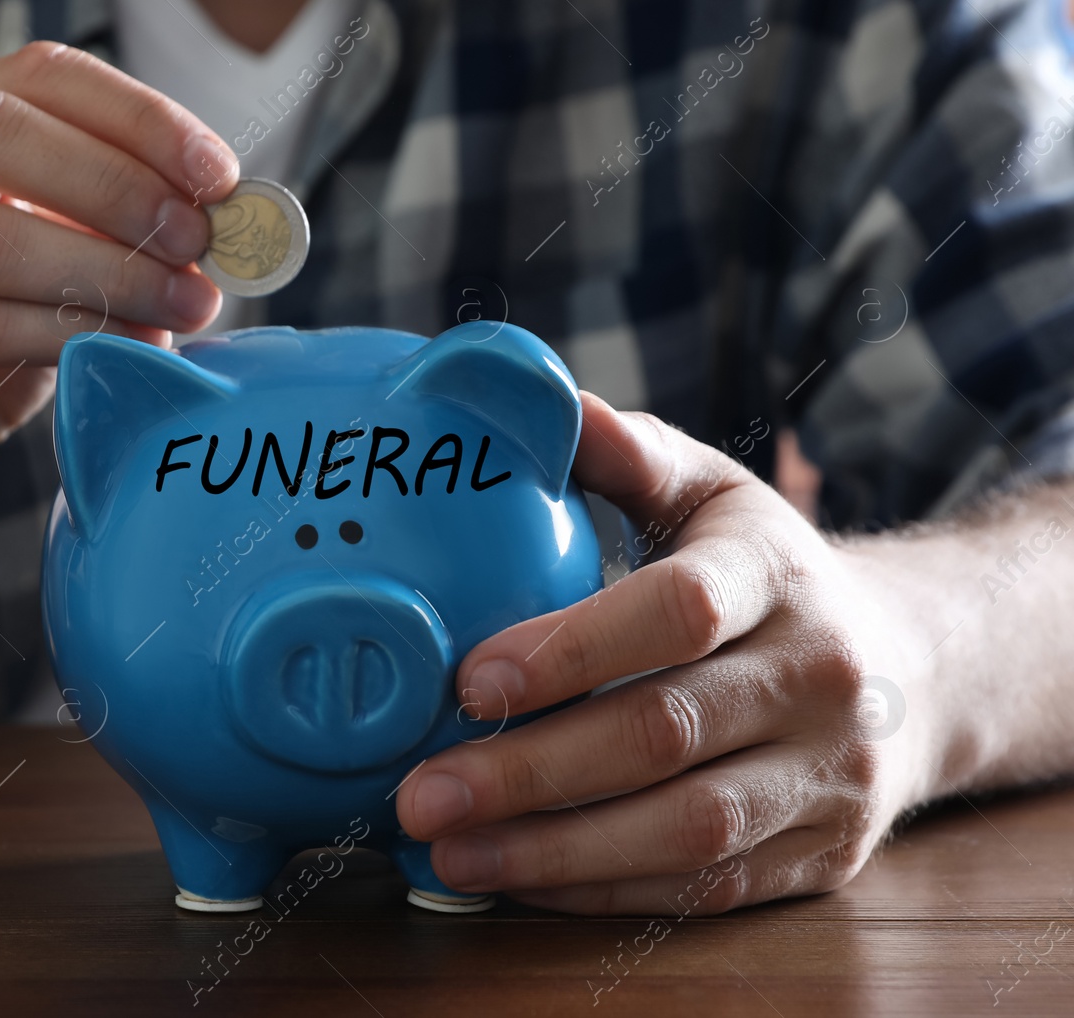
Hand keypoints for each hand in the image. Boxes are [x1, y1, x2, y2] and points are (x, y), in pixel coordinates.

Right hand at [0, 42, 238, 546]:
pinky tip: (132, 348)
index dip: (137, 115)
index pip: (32, 79)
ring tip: (187, 305)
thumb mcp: (38, 270)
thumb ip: (102, 229)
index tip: (217, 174)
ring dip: (110, 271)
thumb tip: (218, 222)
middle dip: (117, 182)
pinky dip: (71, 335)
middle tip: (197, 239)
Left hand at [396, 393, 937, 913]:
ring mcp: (828, 776)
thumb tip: (542, 403)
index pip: (679, 612)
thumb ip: (630, 454)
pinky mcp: (824, 856)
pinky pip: (704, 890)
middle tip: (421, 793)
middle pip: (666, 734)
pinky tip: (516, 878)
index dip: (570, 650)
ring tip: (448, 850)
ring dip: (554, 851)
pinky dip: (602, 893)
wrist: (911, 669)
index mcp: (779, 575)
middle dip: (532, 772)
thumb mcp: (714, 495)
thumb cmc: (769, 576)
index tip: (467, 681)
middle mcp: (819, 678)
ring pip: (687, 830)